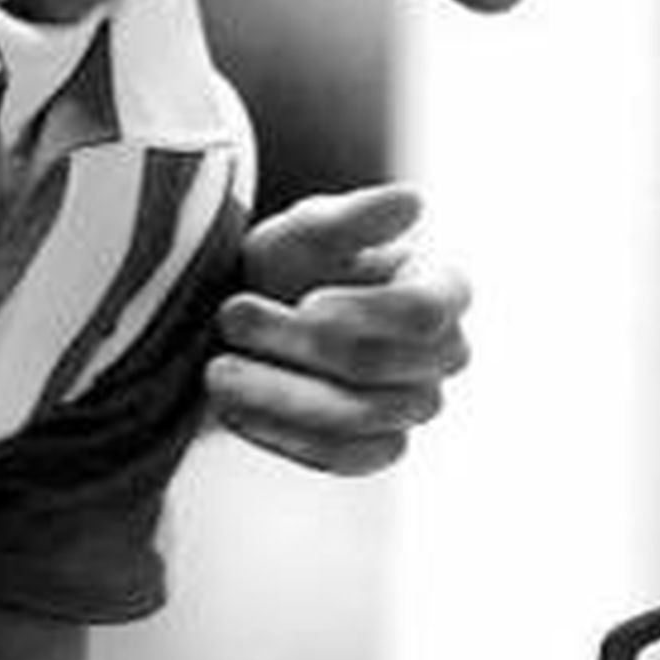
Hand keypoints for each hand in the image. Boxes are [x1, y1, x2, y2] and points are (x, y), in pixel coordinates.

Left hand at [204, 182, 470, 473]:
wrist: (253, 322)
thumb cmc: (291, 264)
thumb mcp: (307, 230)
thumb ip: (353, 218)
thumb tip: (412, 201)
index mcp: (442, 287)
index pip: (424, 311)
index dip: (365, 312)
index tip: (306, 302)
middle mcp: (444, 353)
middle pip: (377, 365)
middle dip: (296, 343)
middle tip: (231, 315)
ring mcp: (415, 407)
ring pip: (356, 416)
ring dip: (276, 391)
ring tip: (215, 367)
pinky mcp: (378, 449)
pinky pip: (340, 457)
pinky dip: (281, 433)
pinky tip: (232, 408)